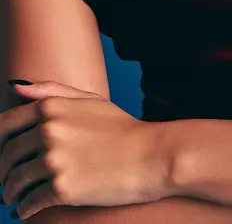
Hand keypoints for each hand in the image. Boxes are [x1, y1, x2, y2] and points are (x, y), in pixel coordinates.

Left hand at [0, 82, 166, 219]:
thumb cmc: (123, 127)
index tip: (4, 155)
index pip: (4, 126)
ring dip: (10, 192)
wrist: (151, 155)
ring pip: (14, 181)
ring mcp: (54, 160)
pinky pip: (28, 203)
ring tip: (16, 197)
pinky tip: (28, 209)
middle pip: (6, 156)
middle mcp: (48, 132)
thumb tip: (16, 87)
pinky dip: (24, 208)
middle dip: (4, 171)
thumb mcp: (91, 99)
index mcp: (52, 108)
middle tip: (8, 181)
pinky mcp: (61, 188)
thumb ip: (52, 90)